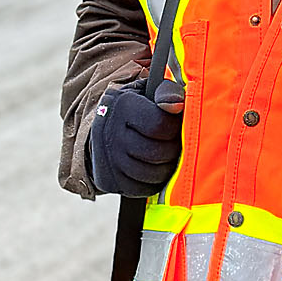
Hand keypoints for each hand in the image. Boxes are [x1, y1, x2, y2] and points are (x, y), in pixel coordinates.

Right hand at [88, 80, 184, 196]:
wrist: (105, 127)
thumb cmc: (137, 107)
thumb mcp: (150, 91)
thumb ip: (168, 91)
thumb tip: (177, 104)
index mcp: (121, 106)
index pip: (159, 125)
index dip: (174, 127)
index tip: (173, 125)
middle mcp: (110, 134)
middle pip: (158, 152)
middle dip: (173, 149)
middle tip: (172, 142)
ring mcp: (107, 160)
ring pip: (153, 174)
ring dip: (167, 167)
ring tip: (165, 155)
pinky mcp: (108, 181)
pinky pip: (143, 189)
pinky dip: (154, 181)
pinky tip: (152, 167)